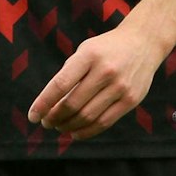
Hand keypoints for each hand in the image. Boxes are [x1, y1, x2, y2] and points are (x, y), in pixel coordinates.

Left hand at [28, 25, 166, 140]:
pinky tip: (75, 132)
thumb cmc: (105, 49)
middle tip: (46, 123)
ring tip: (59, 127)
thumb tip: (50, 106)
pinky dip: (87, 131)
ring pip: (88, 116)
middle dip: (54, 117)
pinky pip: (105, 122)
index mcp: (89, 55)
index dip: (43, 103)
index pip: (60, 84)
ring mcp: (120, 86)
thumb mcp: (85, 52)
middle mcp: (105, 71)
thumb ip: (69, 75)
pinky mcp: (131, 100)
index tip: (32, 116)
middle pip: (73, 104)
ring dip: (68, 126)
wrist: (143, 43)